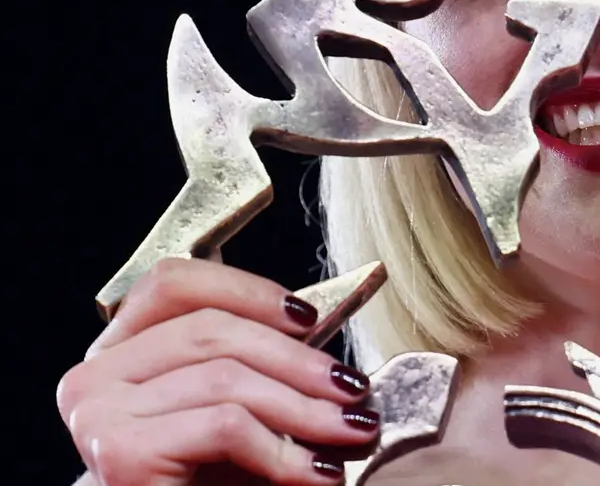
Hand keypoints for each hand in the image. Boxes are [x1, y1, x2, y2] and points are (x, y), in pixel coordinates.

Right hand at [57, 258, 380, 484]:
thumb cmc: (206, 483)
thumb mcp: (234, 407)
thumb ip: (259, 364)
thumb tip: (324, 338)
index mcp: (117, 351)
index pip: (173, 284)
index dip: (247, 291)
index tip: (309, 317)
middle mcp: (94, 376)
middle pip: (209, 330)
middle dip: (297, 358)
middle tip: (353, 387)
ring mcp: (99, 412)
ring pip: (225, 378)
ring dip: (305, 407)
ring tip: (351, 429)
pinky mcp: (121, 451)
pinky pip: (225, 426)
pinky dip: (284, 450)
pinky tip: (318, 472)